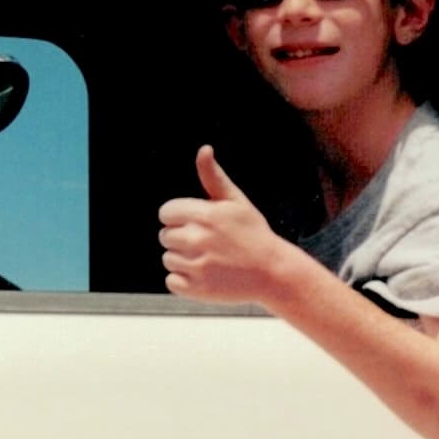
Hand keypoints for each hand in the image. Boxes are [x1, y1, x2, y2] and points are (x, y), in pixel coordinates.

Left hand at [158, 146, 290, 303]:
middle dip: (181, 239)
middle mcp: (197, 239)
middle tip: (207, 244)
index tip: (196, 224)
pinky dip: (184, 281)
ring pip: (167, 259)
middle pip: (165, 236)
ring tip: (209, 261)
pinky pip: (171, 281)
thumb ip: (213, 177)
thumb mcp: (236, 201)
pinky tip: (205, 276)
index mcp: (205, 215)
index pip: (166, 212)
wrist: (273, 272)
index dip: (179, 218)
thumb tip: (204, 150)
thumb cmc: (253, 234)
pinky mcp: (196, 289)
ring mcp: (196, 266)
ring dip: (182, 260)